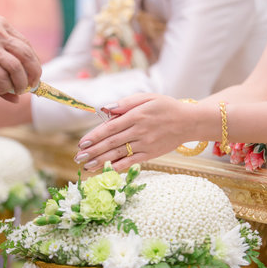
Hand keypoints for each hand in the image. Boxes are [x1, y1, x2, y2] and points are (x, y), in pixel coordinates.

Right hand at [0, 13, 41, 94]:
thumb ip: (1, 48)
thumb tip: (15, 66)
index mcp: (3, 25)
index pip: (26, 45)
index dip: (33, 62)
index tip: (34, 72)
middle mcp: (0, 34)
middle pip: (27, 57)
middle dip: (34, 74)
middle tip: (33, 85)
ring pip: (17, 68)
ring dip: (21, 83)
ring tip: (19, 90)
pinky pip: (1, 76)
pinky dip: (5, 86)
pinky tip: (1, 89)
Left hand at [75, 93, 198, 170]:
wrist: (189, 122)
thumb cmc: (166, 107)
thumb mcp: (147, 97)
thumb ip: (126, 103)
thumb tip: (106, 109)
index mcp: (137, 115)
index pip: (111, 128)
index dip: (95, 136)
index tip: (82, 143)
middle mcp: (140, 131)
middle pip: (111, 143)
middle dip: (93, 151)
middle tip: (78, 158)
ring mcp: (145, 144)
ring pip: (119, 154)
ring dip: (101, 161)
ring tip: (87, 166)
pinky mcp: (151, 154)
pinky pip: (131, 162)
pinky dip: (118, 167)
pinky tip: (106, 170)